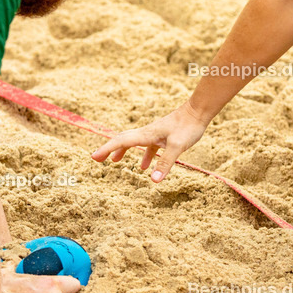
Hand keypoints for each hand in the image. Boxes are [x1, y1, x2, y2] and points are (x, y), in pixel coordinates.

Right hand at [91, 103, 209, 181]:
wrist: (199, 111)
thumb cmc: (188, 126)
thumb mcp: (177, 146)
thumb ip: (165, 163)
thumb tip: (153, 181)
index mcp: (146, 134)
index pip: (121, 141)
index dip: (106, 149)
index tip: (93, 157)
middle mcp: (147, 132)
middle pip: (123, 140)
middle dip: (109, 149)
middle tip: (97, 159)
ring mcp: (155, 133)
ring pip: (134, 142)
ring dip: (123, 151)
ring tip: (115, 162)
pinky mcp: (163, 135)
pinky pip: (148, 146)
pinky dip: (143, 155)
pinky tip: (146, 166)